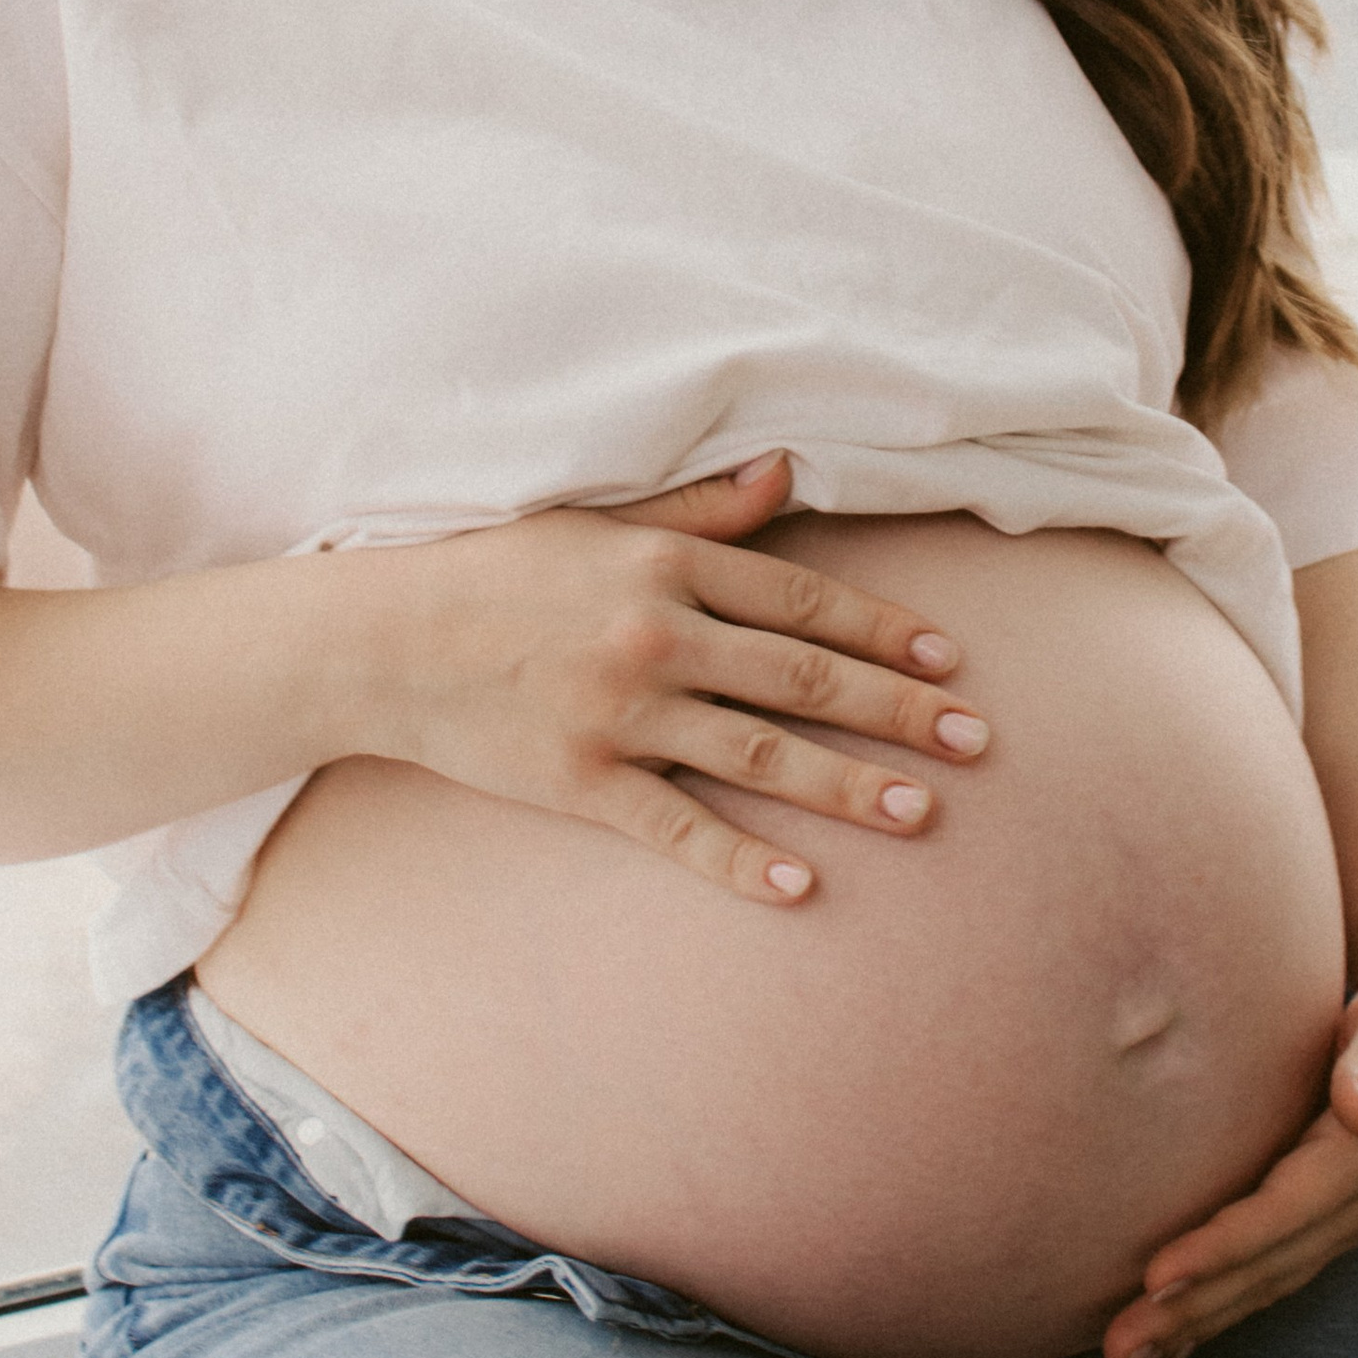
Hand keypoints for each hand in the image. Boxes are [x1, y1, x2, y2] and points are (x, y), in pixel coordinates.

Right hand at [336, 451, 984, 907]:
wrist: (381, 641)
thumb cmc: (492, 569)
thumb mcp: (598, 519)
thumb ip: (700, 507)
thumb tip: (786, 469)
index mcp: (667, 564)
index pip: (805, 599)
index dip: (885, 632)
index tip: (950, 662)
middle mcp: (657, 634)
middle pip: (804, 678)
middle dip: (898, 712)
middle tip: (976, 741)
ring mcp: (621, 712)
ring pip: (760, 754)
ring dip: (848, 786)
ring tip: (922, 811)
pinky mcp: (582, 781)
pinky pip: (677, 827)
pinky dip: (739, 861)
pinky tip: (799, 887)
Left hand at [1100, 952, 1357, 1357]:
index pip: (1284, 1213)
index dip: (1222, 1248)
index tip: (1158, 1278)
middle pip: (1266, 1267)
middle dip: (1192, 1311)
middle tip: (1117, 1351)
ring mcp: (1348, 1220)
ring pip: (1266, 1282)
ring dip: (1197, 1324)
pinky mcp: (1333, 1218)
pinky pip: (1274, 1273)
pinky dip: (1224, 1309)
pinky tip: (1174, 1341)